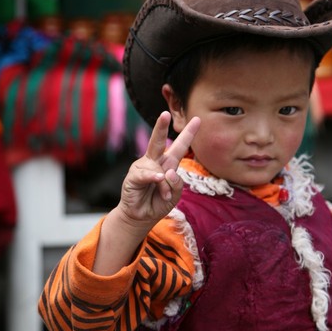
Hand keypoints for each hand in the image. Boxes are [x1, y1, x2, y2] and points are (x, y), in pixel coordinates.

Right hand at [118, 111, 200, 231]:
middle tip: (165, 113)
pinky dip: (153, 178)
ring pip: (158, 167)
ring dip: (164, 184)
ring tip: (165, 195)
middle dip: (161, 126)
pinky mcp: (133, 176)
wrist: (142, 216)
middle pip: (159, 141)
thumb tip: (167, 172)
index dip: (188, 133)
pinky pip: (146, 174)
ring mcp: (143, 167)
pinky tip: (157, 179)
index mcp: (168, 163)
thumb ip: (177, 182)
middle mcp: (155, 161)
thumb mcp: (176, 194)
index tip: (198, 119)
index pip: (179, 146)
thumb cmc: (159, 202)